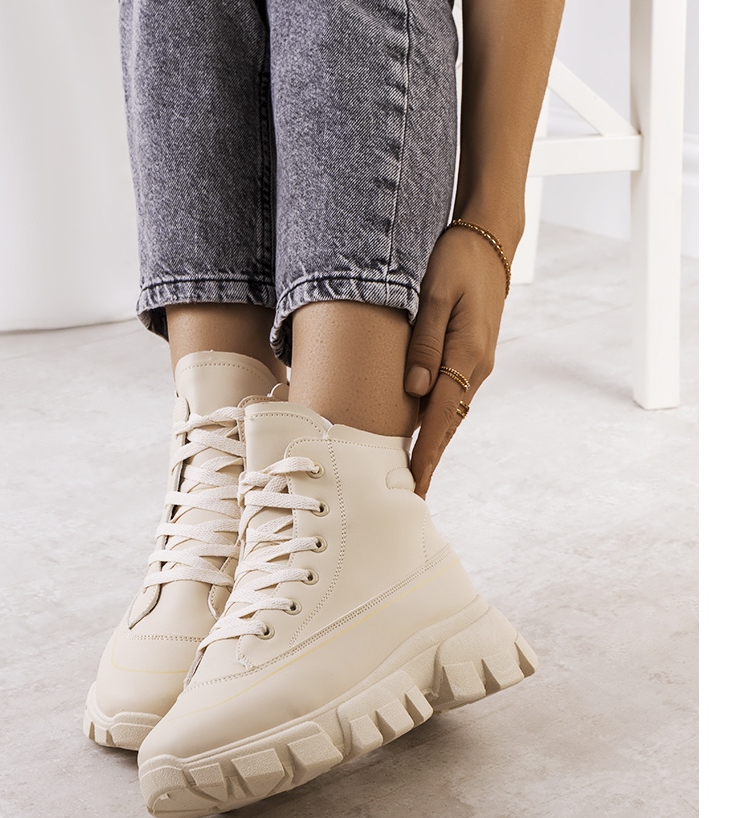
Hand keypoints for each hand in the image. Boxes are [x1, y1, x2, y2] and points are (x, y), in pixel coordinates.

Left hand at [404, 224, 509, 497]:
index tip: (416, 486)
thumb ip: (425, 343)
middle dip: (430, 459)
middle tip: (412, 494)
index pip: (441, 418)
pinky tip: (426, 431)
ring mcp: (477, 362)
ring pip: (452, 413)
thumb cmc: (457, 260)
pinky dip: (440, 420)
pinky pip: (453, 396)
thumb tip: (415, 390)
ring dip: (435, 443)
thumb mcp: (435, 295)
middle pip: (448, 424)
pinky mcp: (473, 355)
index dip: (426, 455)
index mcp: (466, 355)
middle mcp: (476, 366)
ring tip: (416, 472)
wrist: (488, 240)